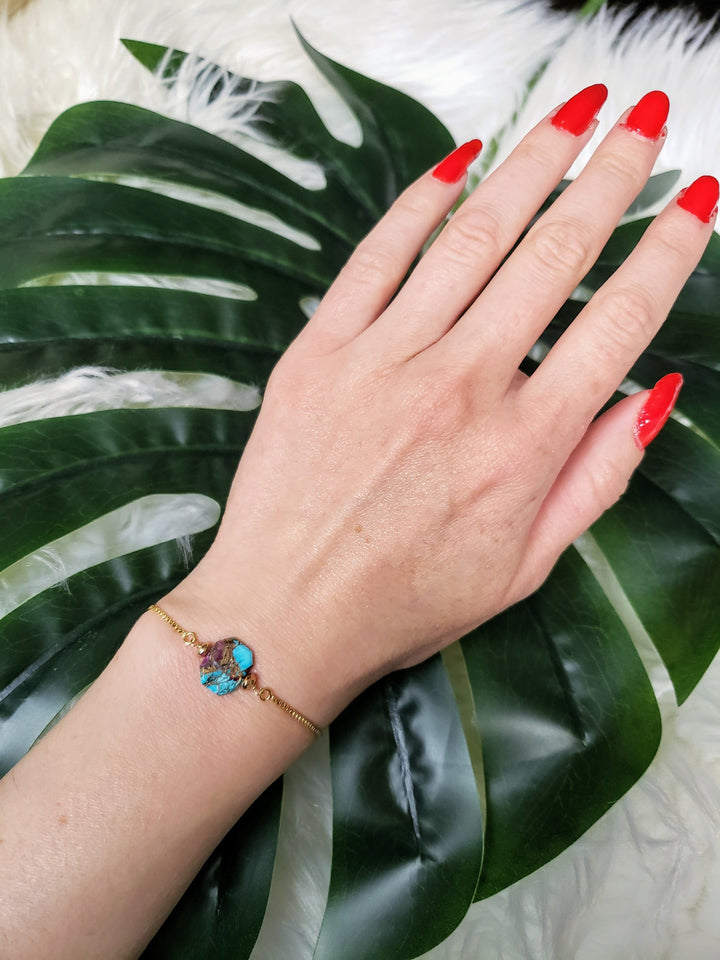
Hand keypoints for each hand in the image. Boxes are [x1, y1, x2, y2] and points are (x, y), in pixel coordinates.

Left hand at [169, 86, 716, 721]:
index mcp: (522, 448)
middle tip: (641, 126)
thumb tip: (651, 395)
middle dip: (609, 178)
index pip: (619, 322)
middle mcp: (459, 390)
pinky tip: (460, 160)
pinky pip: (378, 254)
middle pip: (553, 256)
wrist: (282, 614)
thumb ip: (595, 478)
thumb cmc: (404, 601)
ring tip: (574, 117)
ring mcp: (384, 362)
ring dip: (532, 165)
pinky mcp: (320, 351)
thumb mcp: (525, 567)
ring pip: (474, 238)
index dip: (667, 250)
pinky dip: (422, 201)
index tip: (692, 202)